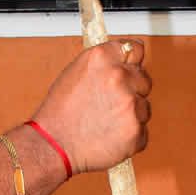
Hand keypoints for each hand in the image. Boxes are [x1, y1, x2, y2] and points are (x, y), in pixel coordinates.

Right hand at [31, 39, 150, 174]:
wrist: (52, 145)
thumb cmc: (58, 113)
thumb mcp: (74, 74)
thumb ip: (103, 65)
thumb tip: (123, 61)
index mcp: (101, 58)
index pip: (135, 49)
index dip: (131, 62)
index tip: (129, 69)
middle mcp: (118, 77)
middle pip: (143, 79)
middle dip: (132, 91)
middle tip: (108, 104)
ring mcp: (129, 104)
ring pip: (143, 107)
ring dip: (130, 115)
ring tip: (104, 123)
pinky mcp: (136, 130)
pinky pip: (141, 131)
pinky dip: (129, 135)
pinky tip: (109, 136)